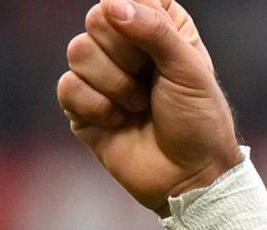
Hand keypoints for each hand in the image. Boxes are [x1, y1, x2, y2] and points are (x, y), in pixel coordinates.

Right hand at [57, 0, 241, 214]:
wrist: (190, 176)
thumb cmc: (199, 121)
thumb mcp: (189, 69)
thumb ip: (154, 30)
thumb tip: (111, 5)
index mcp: (157, 26)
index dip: (139, 21)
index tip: (159, 52)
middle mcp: (125, 44)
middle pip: (97, 20)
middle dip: (127, 57)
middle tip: (151, 84)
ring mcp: (100, 75)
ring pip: (78, 51)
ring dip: (116, 86)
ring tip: (140, 107)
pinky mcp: (80, 105)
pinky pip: (68, 87)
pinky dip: (99, 109)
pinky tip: (121, 123)